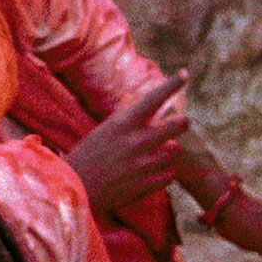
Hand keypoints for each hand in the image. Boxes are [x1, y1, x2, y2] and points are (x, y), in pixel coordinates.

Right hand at [68, 72, 192, 220]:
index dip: (171, 85)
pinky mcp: (147, 185)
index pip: (153, 99)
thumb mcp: (105, 130)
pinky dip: (165, 171)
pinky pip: (171, 173)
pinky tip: (151, 171)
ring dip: (169, 150)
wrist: (76, 188)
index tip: (185, 73)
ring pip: (175, 150)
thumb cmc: (89, 155)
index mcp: (123, 123)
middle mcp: (136, 141)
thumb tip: (140, 103)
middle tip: (182, 121)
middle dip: (182, 122)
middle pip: (177, 125)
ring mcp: (143, 164)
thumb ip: (127, 118)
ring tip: (155, 152)